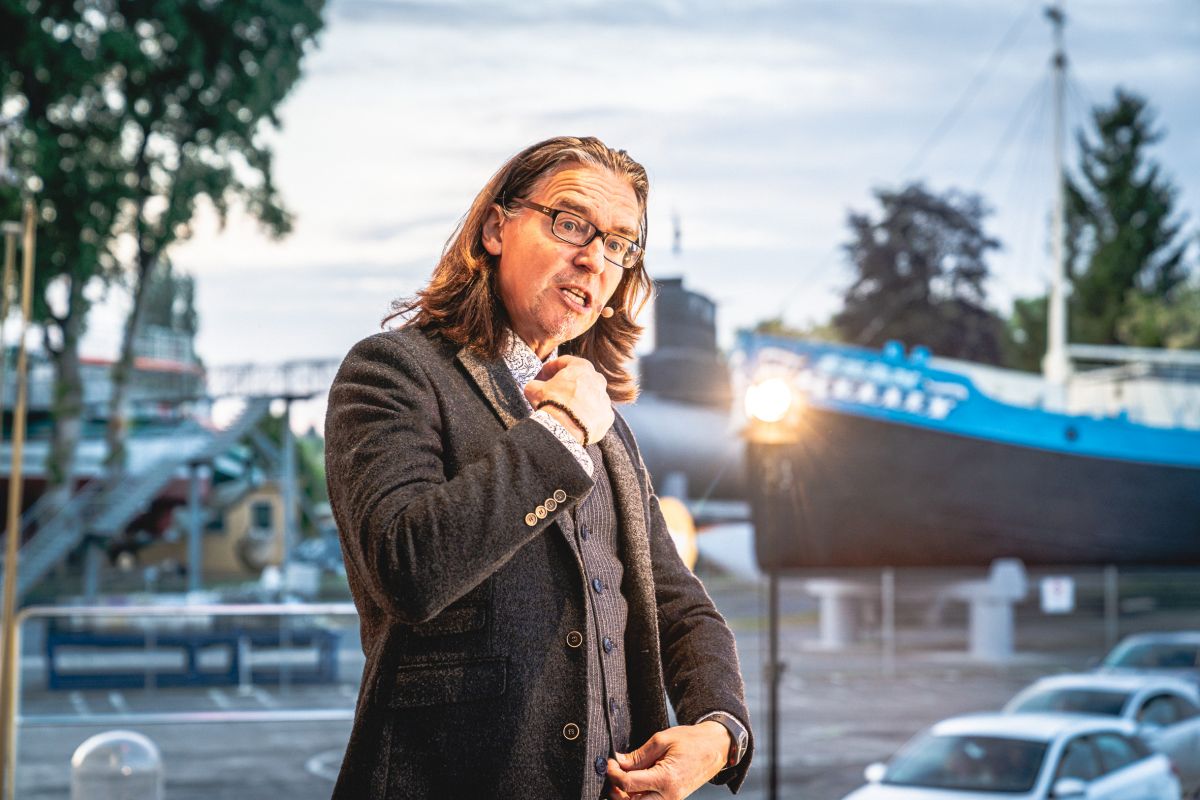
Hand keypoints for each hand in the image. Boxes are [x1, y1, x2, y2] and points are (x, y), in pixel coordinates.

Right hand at [524, 355, 613, 445]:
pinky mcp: (607, 416)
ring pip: (592, 396)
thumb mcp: (534, 389)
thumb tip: (534, 387)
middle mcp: (597, 380)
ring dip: (581, 400)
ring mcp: (604, 399)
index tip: (544, 374)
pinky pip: (597, 413)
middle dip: (570, 383)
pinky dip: (588, 416)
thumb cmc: (551, 404)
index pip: (566, 361)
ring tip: (568, 409)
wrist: (565, 429)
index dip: (552, 367)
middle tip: (557, 391)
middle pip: (582, 378)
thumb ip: (535, 384)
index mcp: (581, 368)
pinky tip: (577, 421)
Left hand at [605, 722, 728, 799]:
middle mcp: (669, 795)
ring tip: (622, 777)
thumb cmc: (692, 741)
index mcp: (665, 779)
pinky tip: (634, 781)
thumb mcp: (662, 740)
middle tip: (613, 773)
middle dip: (616, 790)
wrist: (716, 748)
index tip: (609, 763)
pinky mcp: (673, 799)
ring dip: (626, 795)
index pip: (628, 784)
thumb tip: (619, 762)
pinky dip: (638, 795)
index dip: (613, 773)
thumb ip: (638, 755)